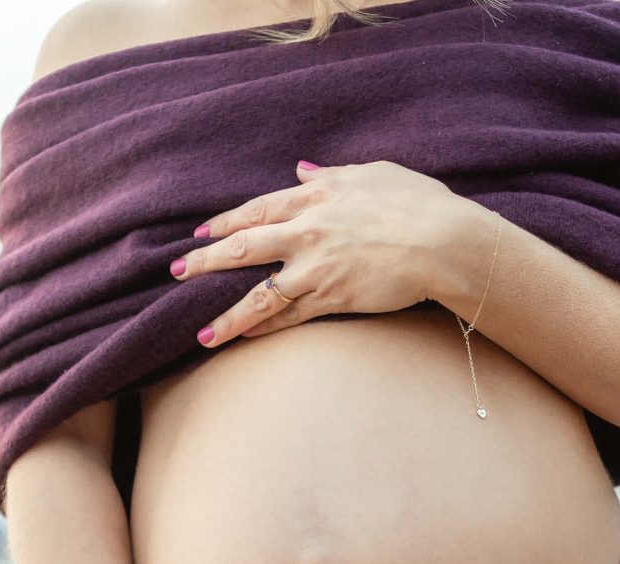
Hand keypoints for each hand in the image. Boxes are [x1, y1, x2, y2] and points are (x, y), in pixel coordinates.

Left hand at [170, 159, 468, 347]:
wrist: (444, 240)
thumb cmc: (417, 202)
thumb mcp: (372, 173)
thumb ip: (331, 174)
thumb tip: (301, 168)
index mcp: (316, 197)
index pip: (257, 210)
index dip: (225, 222)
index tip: (199, 233)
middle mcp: (308, 232)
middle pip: (243, 248)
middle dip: (204, 263)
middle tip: (175, 274)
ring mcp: (317, 268)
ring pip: (260, 295)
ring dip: (227, 316)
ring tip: (200, 335)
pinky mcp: (332, 298)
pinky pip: (290, 317)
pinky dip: (265, 329)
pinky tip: (243, 339)